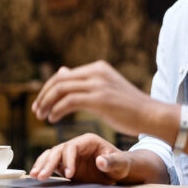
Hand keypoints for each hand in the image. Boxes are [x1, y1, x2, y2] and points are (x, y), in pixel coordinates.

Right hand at [28, 133, 130, 183]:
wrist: (118, 169)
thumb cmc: (120, 164)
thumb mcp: (120, 163)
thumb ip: (111, 162)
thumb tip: (100, 161)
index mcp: (89, 141)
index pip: (72, 146)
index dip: (68, 159)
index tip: (69, 174)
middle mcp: (77, 145)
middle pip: (59, 149)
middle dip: (50, 162)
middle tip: (42, 176)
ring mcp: (71, 154)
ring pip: (52, 154)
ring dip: (43, 164)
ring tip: (35, 175)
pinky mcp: (66, 164)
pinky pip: (52, 162)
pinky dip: (43, 166)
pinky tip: (36, 174)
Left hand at [31, 61, 152, 135]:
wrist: (151, 115)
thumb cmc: (129, 106)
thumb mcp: (105, 88)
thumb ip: (84, 81)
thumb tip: (62, 71)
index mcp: (98, 67)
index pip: (64, 75)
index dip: (48, 88)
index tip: (41, 103)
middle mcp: (97, 71)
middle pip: (59, 80)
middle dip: (44, 96)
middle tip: (37, 111)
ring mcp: (98, 84)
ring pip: (61, 90)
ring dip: (47, 104)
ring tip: (42, 117)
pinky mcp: (99, 99)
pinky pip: (69, 102)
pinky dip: (57, 110)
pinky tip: (54, 119)